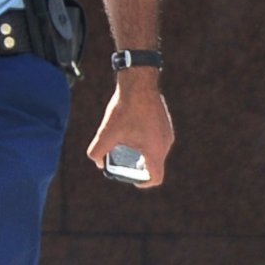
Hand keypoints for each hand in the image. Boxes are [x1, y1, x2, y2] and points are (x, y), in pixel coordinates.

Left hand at [85, 71, 173, 188]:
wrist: (139, 81)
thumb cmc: (125, 108)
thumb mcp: (106, 132)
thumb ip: (98, 151)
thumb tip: (97, 162)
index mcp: (155, 151)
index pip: (155, 178)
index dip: (143, 183)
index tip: (133, 179)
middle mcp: (165, 143)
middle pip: (154, 163)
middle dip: (138, 166)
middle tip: (122, 161)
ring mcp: (167, 131)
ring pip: (155, 149)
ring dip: (141, 152)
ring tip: (123, 144)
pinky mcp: (165, 122)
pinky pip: (156, 137)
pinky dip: (144, 139)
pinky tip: (129, 130)